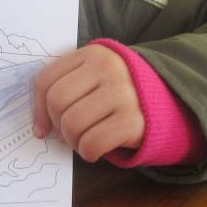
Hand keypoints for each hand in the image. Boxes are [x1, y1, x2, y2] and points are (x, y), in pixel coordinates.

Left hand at [32, 45, 144, 161]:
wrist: (169, 98)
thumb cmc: (120, 90)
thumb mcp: (94, 75)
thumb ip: (66, 87)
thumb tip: (39, 128)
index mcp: (93, 53)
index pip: (46, 80)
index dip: (37, 109)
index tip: (43, 126)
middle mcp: (109, 68)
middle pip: (57, 102)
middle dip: (57, 125)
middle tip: (69, 133)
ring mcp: (123, 93)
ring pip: (72, 124)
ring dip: (72, 141)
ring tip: (84, 140)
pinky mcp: (133, 120)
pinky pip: (92, 143)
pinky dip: (88, 152)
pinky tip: (95, 150)